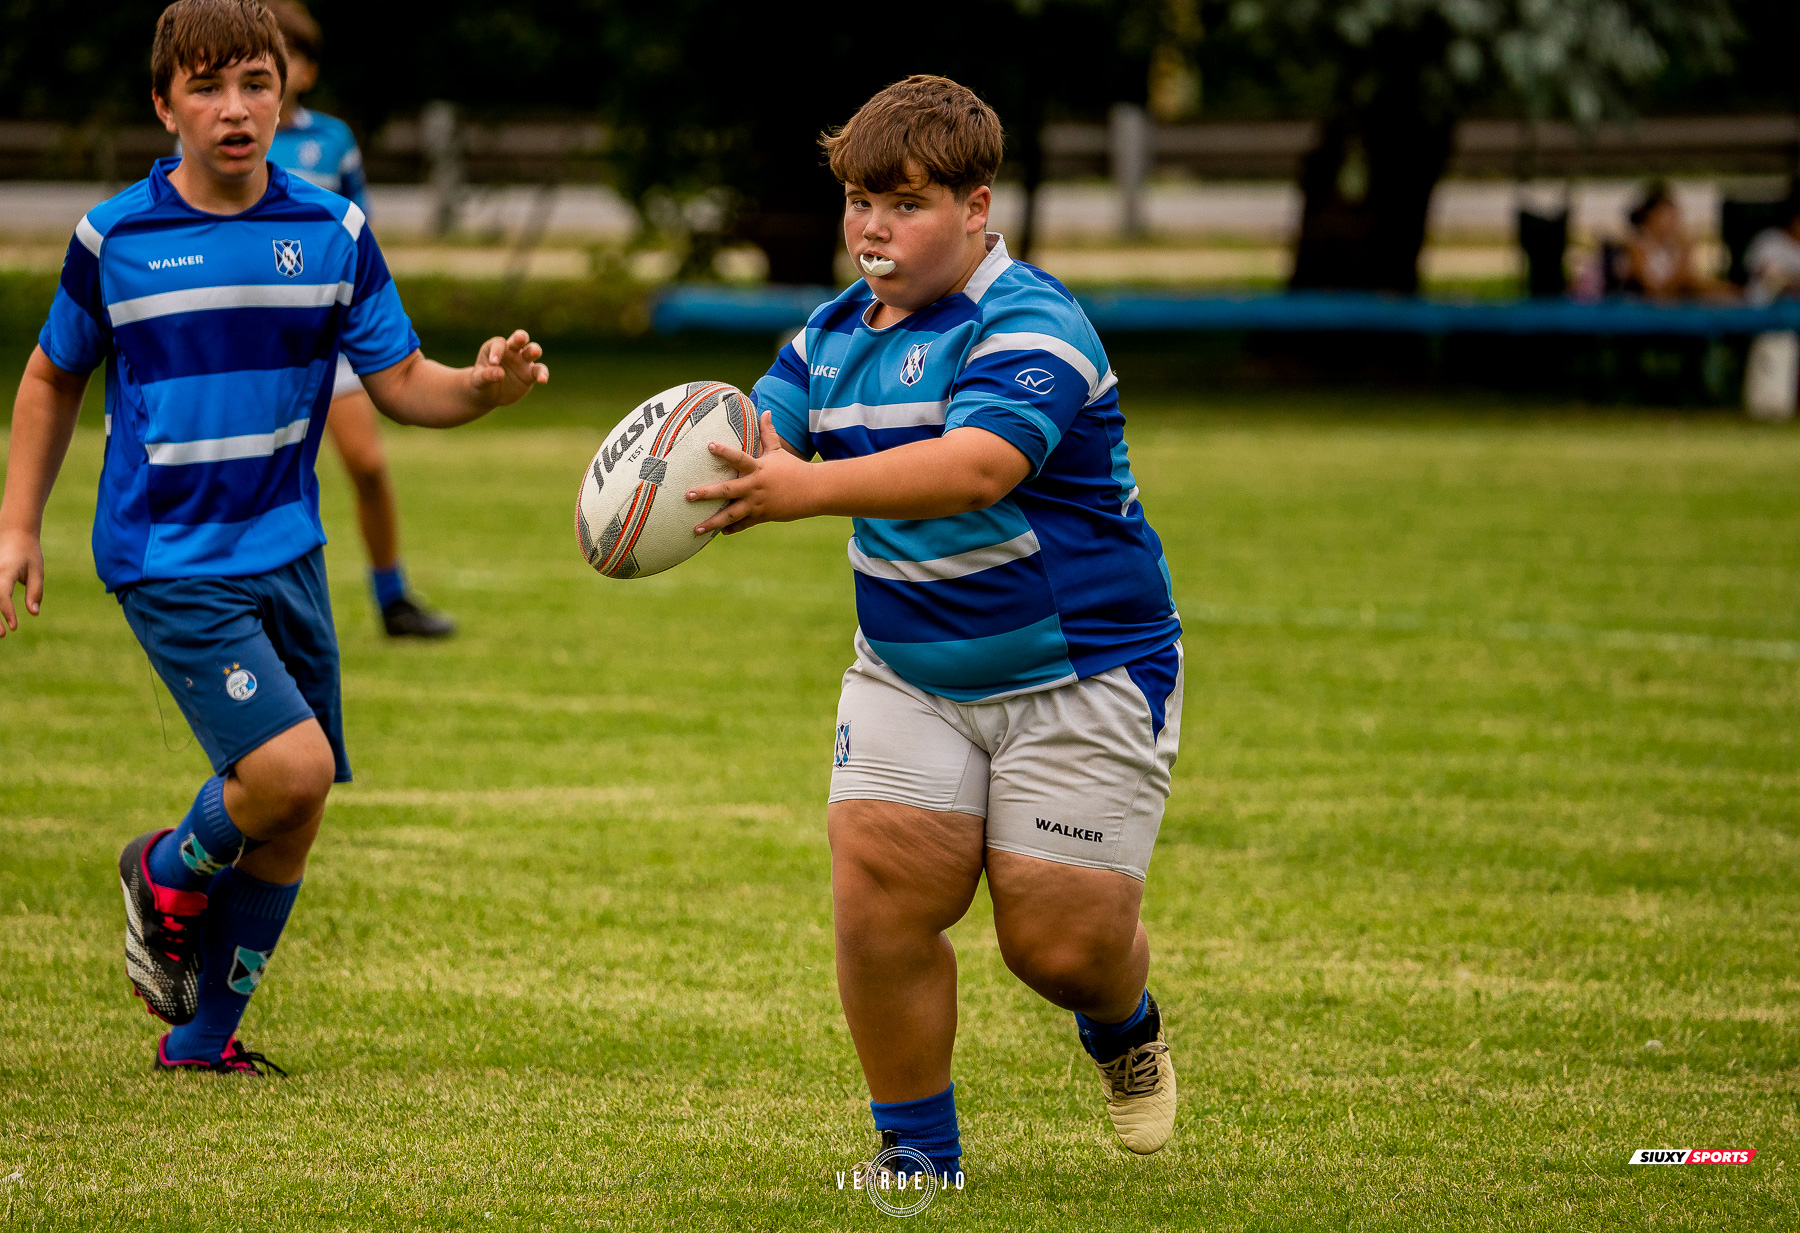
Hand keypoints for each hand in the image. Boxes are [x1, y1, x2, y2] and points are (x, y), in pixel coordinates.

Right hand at [0, 528, 44, 638]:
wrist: (14, 533)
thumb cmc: (28, 553)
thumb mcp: (37, 571)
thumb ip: (35, 592)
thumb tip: (34, 613)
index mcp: (5, 570)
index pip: (2, 595)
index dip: (6, 611)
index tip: (14, 626)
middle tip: (3, 635)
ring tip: (0, 633)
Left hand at [468, 330, 548, 406]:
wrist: (490, 396)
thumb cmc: (482, 383)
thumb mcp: (479, 380)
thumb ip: (487, 375)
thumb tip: (500, 373)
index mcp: (495, 347)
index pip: (499, 343)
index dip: (497, 351)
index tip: (493, 363)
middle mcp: (511, 351)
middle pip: (519, 338)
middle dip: (520, 337)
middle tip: (519, 338)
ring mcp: (522, 361)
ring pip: (532, 350)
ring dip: (534, 350)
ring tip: (534, 353)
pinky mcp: (530, 374)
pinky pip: (539, 371)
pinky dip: (542, 374)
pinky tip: (542, 380)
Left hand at [687, 412, 812, 534]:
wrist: (813, 491)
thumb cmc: (793, 469)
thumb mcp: (779, 451)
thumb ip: (768, 433)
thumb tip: (765, 411)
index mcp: (758, 469)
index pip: (739, 458)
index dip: (724, 451)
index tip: (709, 445)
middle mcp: (755, 487)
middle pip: (727, 490)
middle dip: (706, 493)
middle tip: (687, 495)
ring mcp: (757, 504)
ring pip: (731, 515)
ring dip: (712, 522)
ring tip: (694, 528)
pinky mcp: (762, 516)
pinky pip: (743, 524)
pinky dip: (732, 529)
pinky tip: (719, 532)